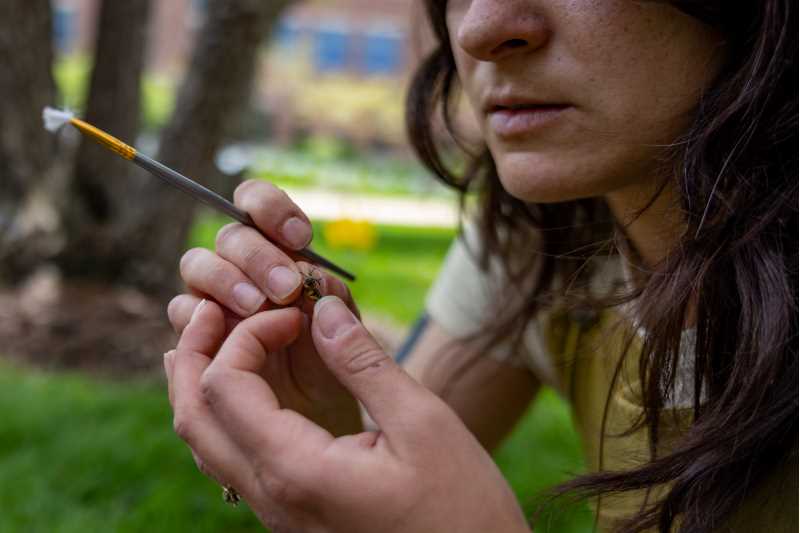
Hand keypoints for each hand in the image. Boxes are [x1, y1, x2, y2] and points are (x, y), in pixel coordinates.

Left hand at [164, 296, 529, 532]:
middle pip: (194, 417)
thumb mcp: (422, 424)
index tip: (297, 314)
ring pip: (206, 442)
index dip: (247, 335)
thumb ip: (364, 364)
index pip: (226, 386)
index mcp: (295, 471)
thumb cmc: (461, 508)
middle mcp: (271, 496)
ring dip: (201, 384)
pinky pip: (232, 459)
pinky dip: (226, 412)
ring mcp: (277, 512)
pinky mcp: (292, 515)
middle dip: (196, 354)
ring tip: (217, 338)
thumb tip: (323, 309)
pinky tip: (250, 388)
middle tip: (216, 309)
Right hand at [167, 179, 360, 434]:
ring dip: (225, 280)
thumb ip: (333, 303)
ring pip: (197, 266)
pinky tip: (224, 332)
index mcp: (280, 252)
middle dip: (257, 255)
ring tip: (257, 308)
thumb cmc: (338, 372)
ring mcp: (216, 300)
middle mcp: (244, 270)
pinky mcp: (196, 336)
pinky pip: (183, 314)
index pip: (255, 203)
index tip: (300, 236)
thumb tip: (310, 273)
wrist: (320, 426)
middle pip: (229, 235)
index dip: (270, 208)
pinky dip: (199, 318)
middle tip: (287, 287)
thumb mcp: (347, 335)